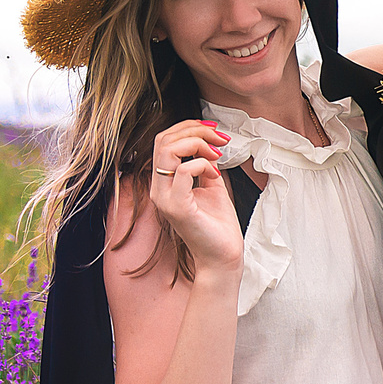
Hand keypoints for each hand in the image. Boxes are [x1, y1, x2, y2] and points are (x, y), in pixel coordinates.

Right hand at [147, 118, 242, 278]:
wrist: (223, 256)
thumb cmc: (218, 224)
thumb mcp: (212, 185)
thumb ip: (205, 164)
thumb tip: (208, 144)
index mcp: (165, 182)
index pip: (164, 141)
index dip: (188, 128)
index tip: (215, 131)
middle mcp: (160, 189)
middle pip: (163, 140)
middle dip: (194, 130)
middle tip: (219, 139)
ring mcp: (166, 198)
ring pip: (168, 151)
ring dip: (197, 144)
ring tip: (216, 154)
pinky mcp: (178, 208)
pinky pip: (183, 172)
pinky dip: (202, 165)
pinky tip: (215, 175)